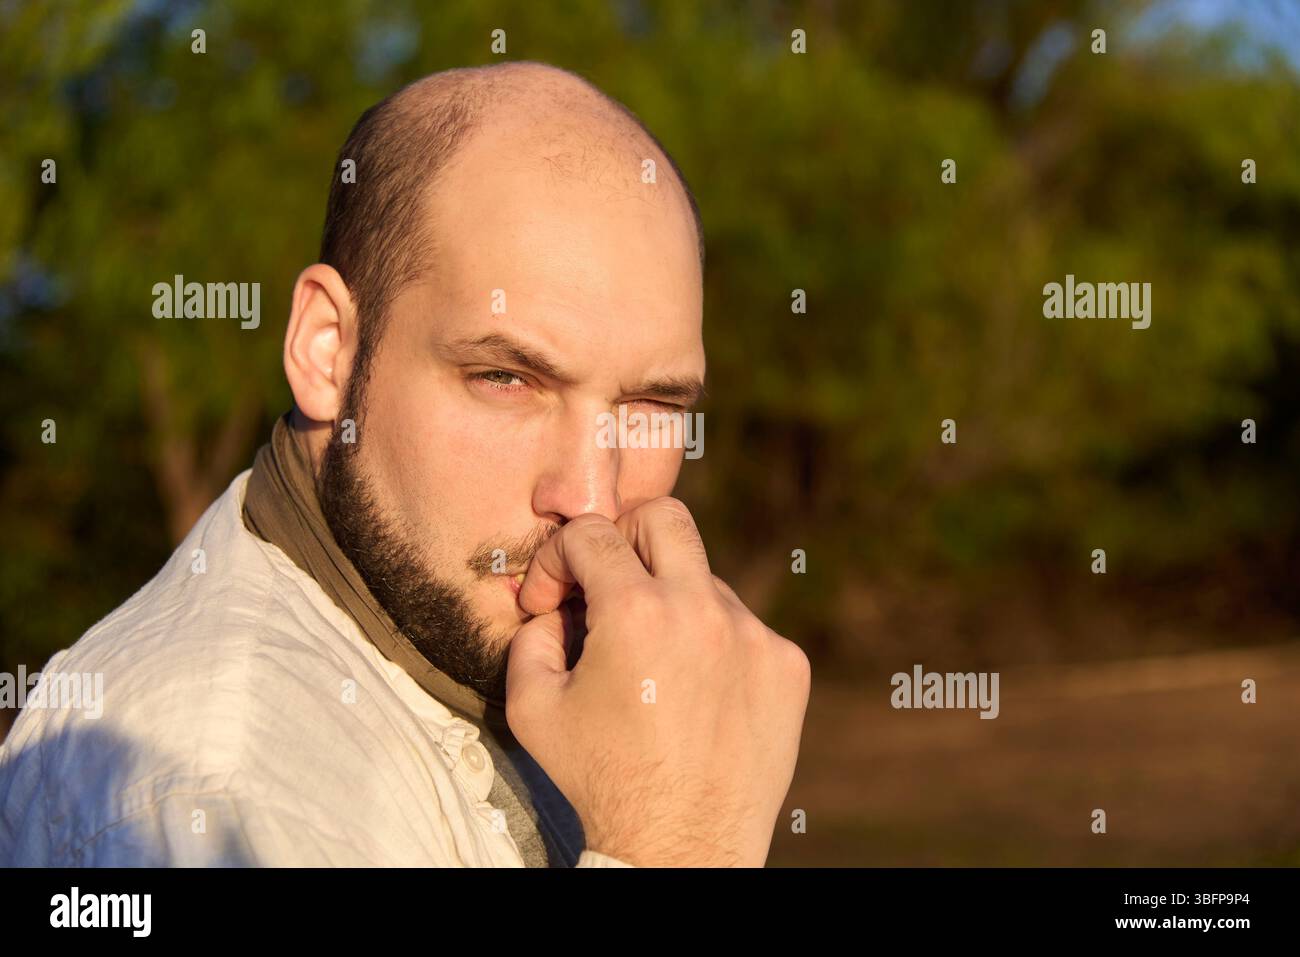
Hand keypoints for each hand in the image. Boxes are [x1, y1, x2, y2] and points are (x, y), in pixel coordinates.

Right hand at [505, 497, 810, 866]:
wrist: (680, 848)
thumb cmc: (601, 781)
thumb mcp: (532, 707)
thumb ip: (531, 636)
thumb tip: (554, 606)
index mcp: (636, 611)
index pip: (591, 532)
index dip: (557, 558)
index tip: (552, 599)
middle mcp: (702, 609)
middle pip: (665, 518)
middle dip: (623, 540)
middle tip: (607, 587)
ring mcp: (754, 635)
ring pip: (704, 580)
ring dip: (670, 605)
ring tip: (653, 669)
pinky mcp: (786, 665)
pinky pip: (742, 627)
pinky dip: (712, 645)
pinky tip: (695, 694)